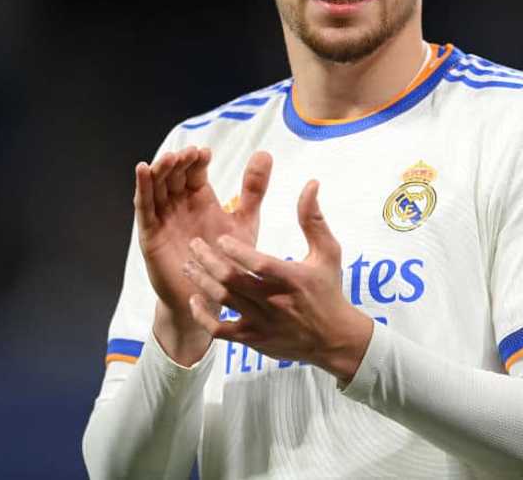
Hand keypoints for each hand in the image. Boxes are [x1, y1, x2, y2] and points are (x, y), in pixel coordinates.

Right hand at [133, 147, 271, 362]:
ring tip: (169, 158)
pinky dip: (142, 188)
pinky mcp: (150, 233)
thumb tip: (265, 153)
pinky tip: (143, 170)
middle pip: (175, 175)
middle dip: (179, 162)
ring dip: (160, 170)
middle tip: (187, 153)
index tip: (205, 153)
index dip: (198, 161)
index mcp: (201, 199)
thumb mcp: (244, 221)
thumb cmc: (229, 260)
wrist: (211, 297)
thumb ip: (253, 190)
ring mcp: (163, 217)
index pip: (196, 172)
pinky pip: (144, 207)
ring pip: (158, 186)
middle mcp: (180, 204)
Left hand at [186, 180, 373, 383]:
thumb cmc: (328, 290)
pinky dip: (204, 315)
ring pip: (223, 301)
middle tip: (194, 245)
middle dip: (208, 261)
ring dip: (202, 281)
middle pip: (232, 280)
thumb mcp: (327, 252)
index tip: (220, 237)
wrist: (334, 339)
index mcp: (292, 279)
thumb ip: (313, 218)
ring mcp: (262, 323)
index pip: (259, 264)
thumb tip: (310, 183)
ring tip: (188, 265)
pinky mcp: (253, 340)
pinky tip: (195, 299)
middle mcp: (274, 302)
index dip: (236, 250)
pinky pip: (220, 330)